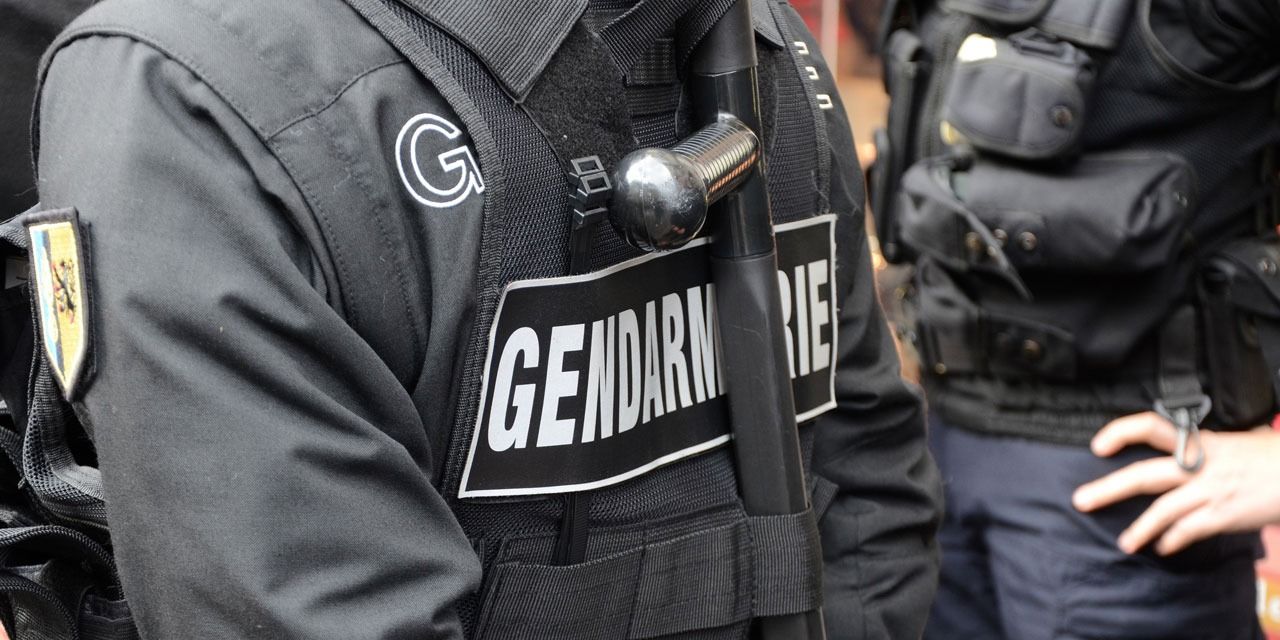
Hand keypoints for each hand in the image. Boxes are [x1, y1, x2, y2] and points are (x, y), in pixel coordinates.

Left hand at [1072, 412, 1279, 555]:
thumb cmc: (1272, 456)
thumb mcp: (1235, 440)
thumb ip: (1205, 446)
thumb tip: (1185, 448)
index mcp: (1200, 442)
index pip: (1152, 427)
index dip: (1121, 432)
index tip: (1096, 445)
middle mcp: (1200, 465)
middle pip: (1145, 475)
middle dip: (1108, 489)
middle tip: (1080, 501)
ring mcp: (1211, 491)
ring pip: (1163, 510)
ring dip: (1140, 529)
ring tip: (1124, 545)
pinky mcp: (1225, 515)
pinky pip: (1190, 530)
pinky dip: (1173, 540)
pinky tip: (1162, 548)